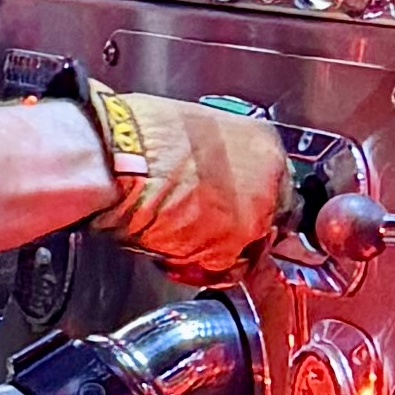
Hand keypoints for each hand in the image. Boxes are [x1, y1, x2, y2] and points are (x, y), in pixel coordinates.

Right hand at [98, 89, 291, 277]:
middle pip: (269, 219)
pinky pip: (221, 270)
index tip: (241, 205)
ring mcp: (252, 219)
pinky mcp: (225, 251)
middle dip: (242, 226)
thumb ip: (214, 152)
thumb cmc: (139, 134)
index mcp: (263, 142)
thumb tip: (206, 165)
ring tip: (182, 236)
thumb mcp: (193, 125)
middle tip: (206, 224)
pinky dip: (199, 266)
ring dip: (221, 249)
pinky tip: (173, 248)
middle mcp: (268, 183)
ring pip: (247, 249)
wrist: (116, 158)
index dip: (254, 199)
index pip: (278, 184)